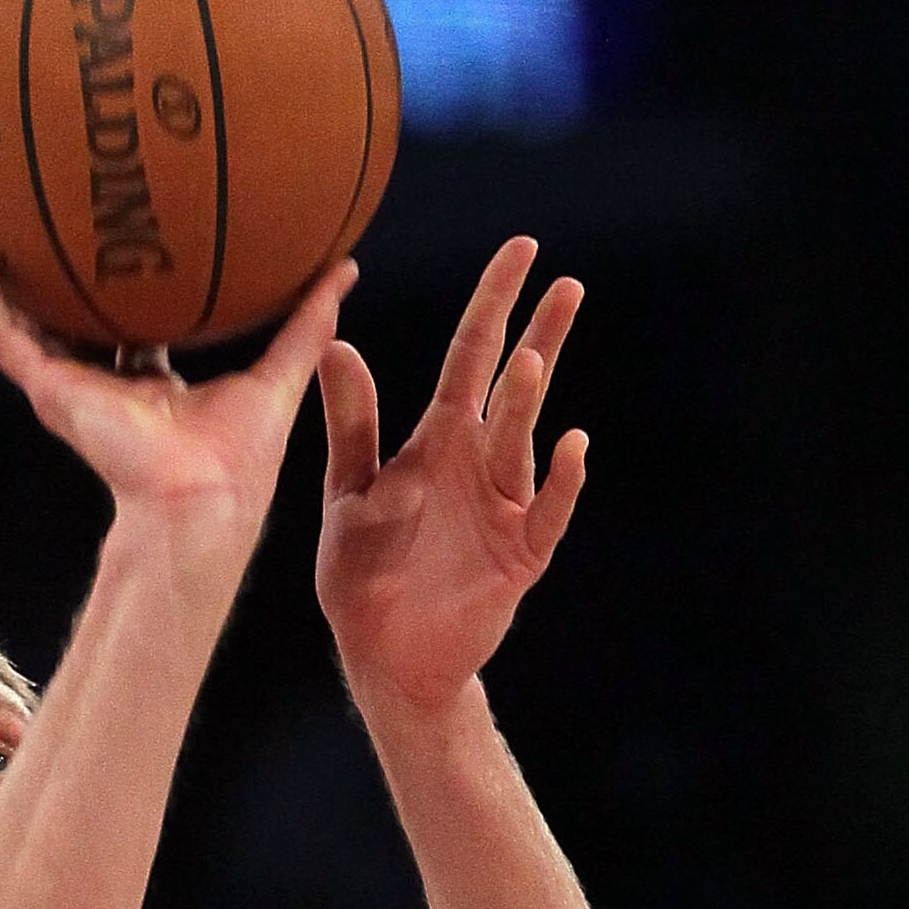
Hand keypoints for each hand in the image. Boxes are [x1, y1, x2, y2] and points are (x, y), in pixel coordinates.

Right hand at [0, 242, 354, 544]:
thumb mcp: (278, 373)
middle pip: (67, 321)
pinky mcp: (51, 390)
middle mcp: (103, 385)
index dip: (122, 287)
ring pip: (20, 324)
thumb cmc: (240, 459)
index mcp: (148, 384)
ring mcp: (70, 388)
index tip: (118, 239)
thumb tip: (346, 266)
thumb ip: (306, 322)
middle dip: (47, 279)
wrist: (201, 499)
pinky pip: (4, 336)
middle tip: (30, 221)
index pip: (128, 327)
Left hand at [315, 236, 586, 718]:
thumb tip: (335, 345)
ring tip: (531, 361)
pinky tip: (573, 446)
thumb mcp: (347, 493)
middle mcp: (478, 463)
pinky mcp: (519, 555)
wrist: (382, 658)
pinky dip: (562, 482)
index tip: (522, 249)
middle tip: (565, 284)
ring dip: (525, 404)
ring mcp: (504, 507)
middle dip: (539, 334)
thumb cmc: (363, 576)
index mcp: (438, 440)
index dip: (496, 302)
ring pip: (521, 442)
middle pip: (514, 386)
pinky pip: (547, 511)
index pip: (471, 356)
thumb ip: (350, 425)